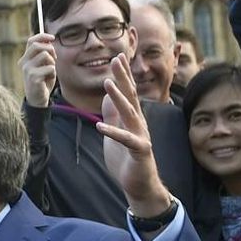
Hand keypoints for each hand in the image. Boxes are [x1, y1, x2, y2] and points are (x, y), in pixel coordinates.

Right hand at [20, 34, 57, 107]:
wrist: (38, 99)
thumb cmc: (42, 80)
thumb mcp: (44, 64)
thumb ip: (45, 53)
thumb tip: (49, 40)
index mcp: (26, 58)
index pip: (31, 41)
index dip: (42, 36)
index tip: (52, 37)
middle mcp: (24, 62)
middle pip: (37, 46)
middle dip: (50, 49)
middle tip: (54, 59)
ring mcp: (27, 70)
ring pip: (45, 55)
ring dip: (52, 63)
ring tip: (50, 71)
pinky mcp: (33, 77)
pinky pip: (50, 68)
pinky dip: (53, 73)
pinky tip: (48, 79)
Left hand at [96, 54, 169, 216]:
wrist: (140, 184)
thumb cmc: (127, 158)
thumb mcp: (116, 131)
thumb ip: (113, 114)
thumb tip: (108, 95)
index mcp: (133, 118)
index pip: (128, 92)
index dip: (122, 75)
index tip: (116, 57)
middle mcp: (139, 123)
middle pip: (130, 96)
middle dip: (123, 77)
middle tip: (116, 58)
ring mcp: (141, 136)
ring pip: (129, 113)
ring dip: (118, 98)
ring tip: (107, 83)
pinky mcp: (140, 150)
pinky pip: (125, 139)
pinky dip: (112, 132)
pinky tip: (99, 126)